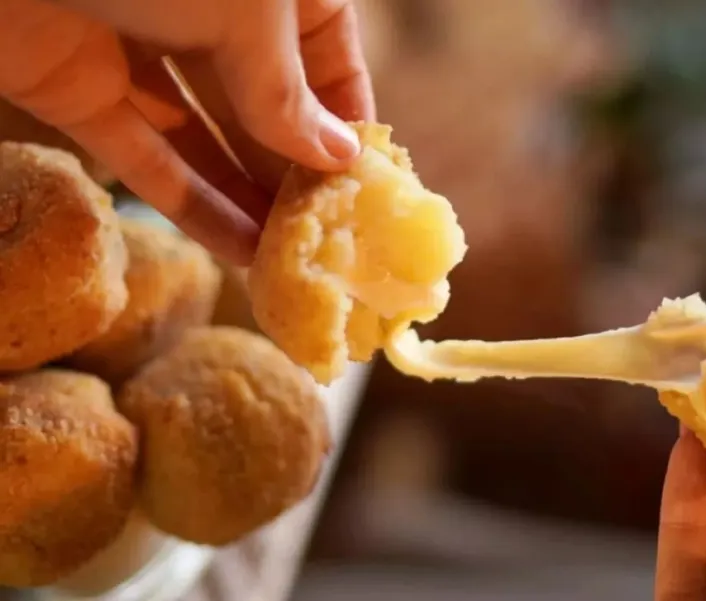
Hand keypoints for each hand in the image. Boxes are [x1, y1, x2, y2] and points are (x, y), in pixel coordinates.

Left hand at [0, 0, 373, 263]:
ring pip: (210, 138)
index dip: (349, 119)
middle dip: (299, 171)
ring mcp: (143, 49)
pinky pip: (146, 156)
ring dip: (251, 201)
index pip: (328, 56)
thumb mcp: (246, 13)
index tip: (369, 183)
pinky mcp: (79, 89)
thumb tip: (337, 157)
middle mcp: (210, 12)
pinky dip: (192, 204)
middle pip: (269, 104)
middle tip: (333, 242)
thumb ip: (286, 92)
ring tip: (294, 264)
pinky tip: (240, 251)